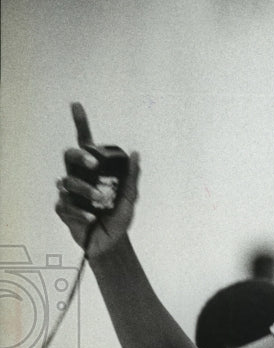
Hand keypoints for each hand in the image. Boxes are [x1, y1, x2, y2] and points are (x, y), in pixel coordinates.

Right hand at [54, 103, 138, 258]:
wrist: (111, 242)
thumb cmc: (119, 217)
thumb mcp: (131, 197)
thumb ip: (132, 176)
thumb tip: (136, 153)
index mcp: (95, 170)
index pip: (85, 143)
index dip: (80, 123)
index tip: (76, 105)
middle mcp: (79, 176)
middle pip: (69, 155)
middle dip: (80, 156)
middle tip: (95, 165)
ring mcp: (68, 191)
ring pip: (68, 181)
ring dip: (86, 191)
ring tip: (101, 202)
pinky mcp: (62, 208)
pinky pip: (66, 203)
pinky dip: (81, 211)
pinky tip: (92, 218)